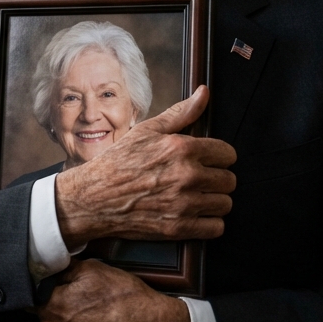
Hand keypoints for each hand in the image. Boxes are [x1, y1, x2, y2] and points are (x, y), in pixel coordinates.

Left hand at [38, 259, 190, 321]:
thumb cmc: (128, 301)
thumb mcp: (93, 269)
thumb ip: (63, 268)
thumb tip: (49, 267)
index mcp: (53, 309)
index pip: (36, 292)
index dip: (49, 284)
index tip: (60, 283)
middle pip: (47, 311)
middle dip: (61, 301)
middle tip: (84, 295)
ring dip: (72, 320)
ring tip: (96, 311)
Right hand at [55, 85, 235, 244]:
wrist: (93, 197)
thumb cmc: (118, 163)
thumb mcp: (147, 131)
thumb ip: (181, 113)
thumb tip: (203, 93)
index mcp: (182, 148)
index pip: (228, 154)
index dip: (219, 157)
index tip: (209, 161)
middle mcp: (186, 175)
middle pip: (229, 180)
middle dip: (217, 180)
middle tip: (200, 180)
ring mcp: (183, 203)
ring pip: (225, 204)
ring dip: (214, 201)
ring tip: (197, 198)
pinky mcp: (178, 227)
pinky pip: (216, 228)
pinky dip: (209, 223)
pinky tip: (196, 215)